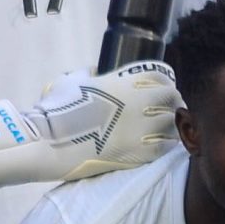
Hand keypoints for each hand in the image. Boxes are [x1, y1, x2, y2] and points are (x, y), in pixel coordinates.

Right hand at [0, 61, 180, 189]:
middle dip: (172, 104)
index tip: (162, 91)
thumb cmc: (57, 109)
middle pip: (173, 100)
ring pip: (174, 124)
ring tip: (166, 128)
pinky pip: (166, 146)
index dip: (164, 85)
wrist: (51, 142)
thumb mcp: (71, 81)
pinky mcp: (142, 152)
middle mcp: (140, 103)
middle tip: (168, 110)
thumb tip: (94, 71)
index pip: (161, 79)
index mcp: (126, 83)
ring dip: (171, 125)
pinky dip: (166, 143)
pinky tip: (161, 143)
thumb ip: (88, 74)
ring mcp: (143, 129)